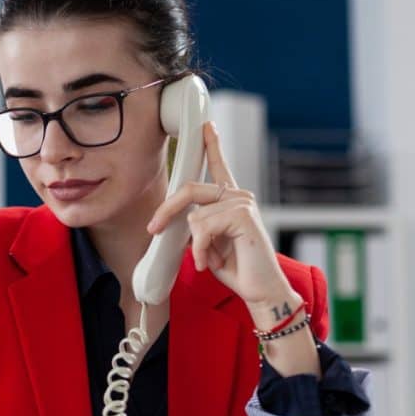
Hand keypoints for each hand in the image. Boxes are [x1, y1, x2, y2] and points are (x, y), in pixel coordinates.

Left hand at [147, 121, 297, 321]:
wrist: (261, 290)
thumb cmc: (237, 269)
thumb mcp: (208, 243)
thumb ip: (197, 226)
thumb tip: (175, 220)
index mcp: (230, 200)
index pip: (218, 166)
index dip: (211, 144)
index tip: (207, 125)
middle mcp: (238, 196)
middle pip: (190, 188)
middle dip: (166, 209)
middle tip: (153, 229)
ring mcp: (242, 204)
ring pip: (194, 215)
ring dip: (195, 244)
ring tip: (208, 260)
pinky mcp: (243, 216)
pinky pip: (203, 227)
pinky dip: (201, 250)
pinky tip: (210, 263)